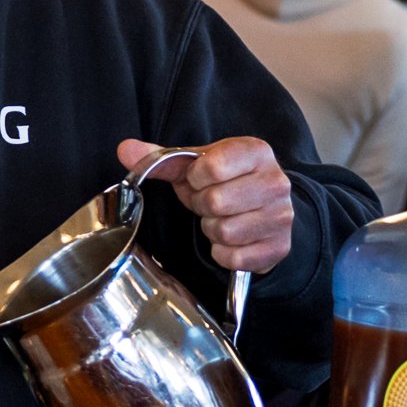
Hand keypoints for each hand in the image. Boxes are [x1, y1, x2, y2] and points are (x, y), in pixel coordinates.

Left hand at [117, 136, 293, 273]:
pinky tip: (232, 239)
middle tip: (211, 203)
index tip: (201, 179)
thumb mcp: (194, 166)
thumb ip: (160, 158)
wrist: (262, 209)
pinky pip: (233, 257)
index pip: (210, 168)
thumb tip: (124, 149)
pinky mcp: (279, 248)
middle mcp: (277, 181)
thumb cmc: (225, 183)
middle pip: (215, 202)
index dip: (195, 178)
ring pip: (223, 232)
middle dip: (203, 206)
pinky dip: (223, 253)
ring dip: (213, 229)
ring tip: (222, 219)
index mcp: (256, 151)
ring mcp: (282, 216)